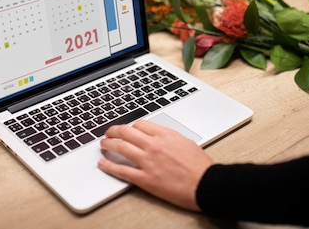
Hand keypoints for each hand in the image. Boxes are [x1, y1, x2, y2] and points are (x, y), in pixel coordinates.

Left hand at [97, 120, 211, 210]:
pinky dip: (109, 166)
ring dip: (108, 145)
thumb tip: (160, 137)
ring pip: (121, 148)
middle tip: (108, 133)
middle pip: (126, 132)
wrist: (205, 184)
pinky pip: (122, 170)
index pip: (140, 125)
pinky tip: (102, 164)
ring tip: (103, 144)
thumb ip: (169, 138)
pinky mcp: (145, 179)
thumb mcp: (186, 143)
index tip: (127, 129)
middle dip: (114, 131)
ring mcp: (148, 162)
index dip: (130, 126)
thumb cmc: (200, 166)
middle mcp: (154, 145)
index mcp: (165, 135)